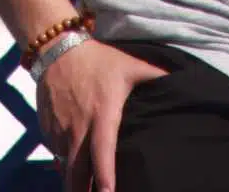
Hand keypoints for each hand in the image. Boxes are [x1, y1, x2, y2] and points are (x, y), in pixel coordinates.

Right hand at [36, 38, 168, 191]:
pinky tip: (76, 172)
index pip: (103, 152)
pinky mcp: (47, 132)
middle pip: (78, 173)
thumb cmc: (100, 59)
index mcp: (102, 114)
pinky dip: (65, 167)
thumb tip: (181, 79)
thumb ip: (155, 75)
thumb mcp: (131, 65)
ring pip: (65, 169)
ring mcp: (59, 131)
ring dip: (75, 182)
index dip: (105, 177)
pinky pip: (56, 156)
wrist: (58, 50)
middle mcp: (78, 128)